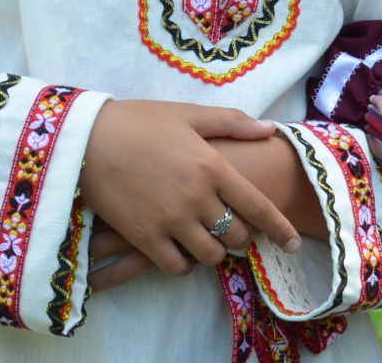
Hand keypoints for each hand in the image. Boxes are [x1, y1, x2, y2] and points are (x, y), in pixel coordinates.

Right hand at [80, 100, 299, 286]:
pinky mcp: (144, 237)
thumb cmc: (140, 121)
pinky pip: (176, 266)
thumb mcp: (189, 114)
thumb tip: (270, 129)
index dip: (281, 229)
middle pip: (237, 235)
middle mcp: (198, 198)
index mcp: (214, 167)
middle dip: (241, 236)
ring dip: (213, 251)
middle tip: (233, 230)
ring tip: (207, 241)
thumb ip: (232, 123)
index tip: (295, 244)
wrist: (86, 139)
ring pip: (210, 255)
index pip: (258, 207)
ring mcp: (171, 220)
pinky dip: (183, 263)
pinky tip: (180, 251)